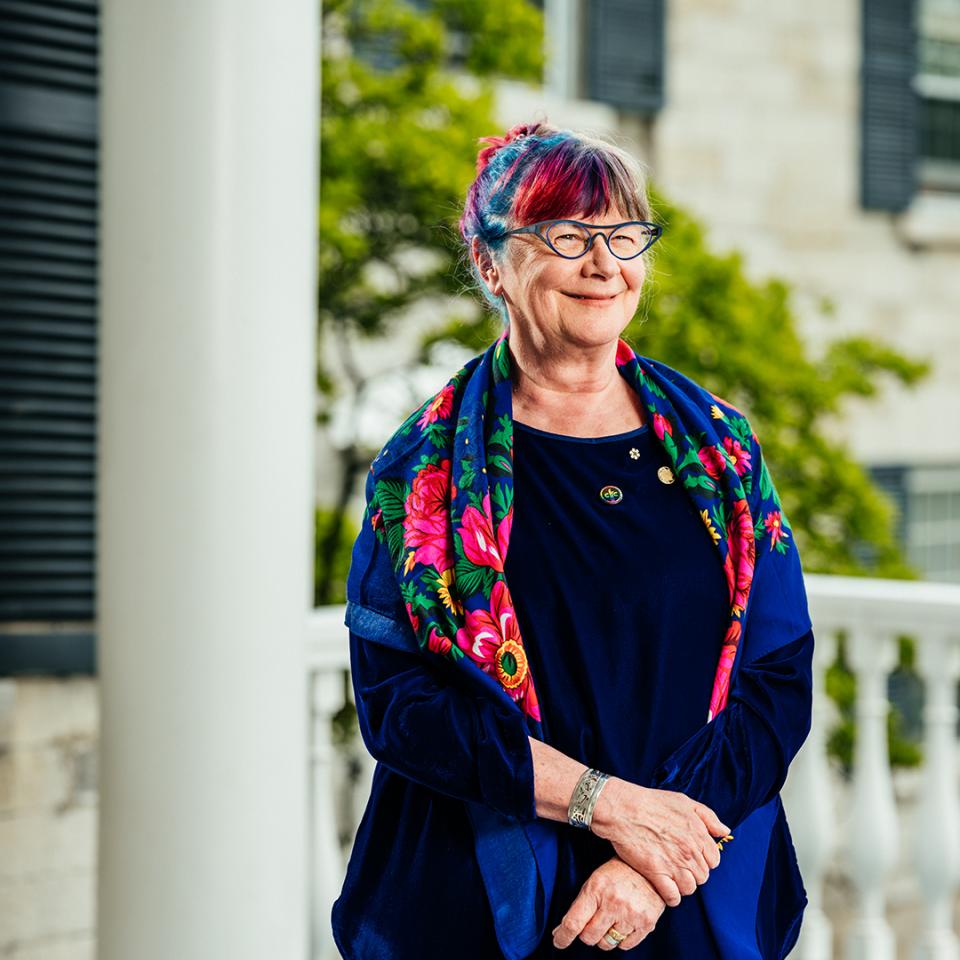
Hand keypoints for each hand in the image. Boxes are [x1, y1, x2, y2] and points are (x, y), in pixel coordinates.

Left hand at [552, 855, 666, 950]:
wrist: (648, 867)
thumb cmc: (616, 874)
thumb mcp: (594, 882)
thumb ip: (579, 907)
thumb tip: (560, 931)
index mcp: (596, 889)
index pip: (574, 922)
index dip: (563, 936)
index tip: (558, 942)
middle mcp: (613, 902)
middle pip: (589, 937)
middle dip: (587, 934)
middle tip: (593, 922)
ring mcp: (631, 914)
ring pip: (607, 943)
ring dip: (605, 937)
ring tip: (611, 919)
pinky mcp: (647, 923)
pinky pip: (625, 946)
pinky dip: (621, 939)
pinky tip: (624, 922)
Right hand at [589, 778, 728, 907]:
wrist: (624, 809)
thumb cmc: (652, 802)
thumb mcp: (684, 802)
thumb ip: (708, 817)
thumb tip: (724, 831)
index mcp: (698, 834)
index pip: (713, 860)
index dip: (703, 859)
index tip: (691, 856)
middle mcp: (689, 852)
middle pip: (702, 876)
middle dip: (692, 872)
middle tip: (678, 865)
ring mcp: (674, 864)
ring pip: (689, 888)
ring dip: (682, 885)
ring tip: (671, 876)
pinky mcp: (657, 874)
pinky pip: (673, 897)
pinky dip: (671, 897)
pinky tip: (664, 888)